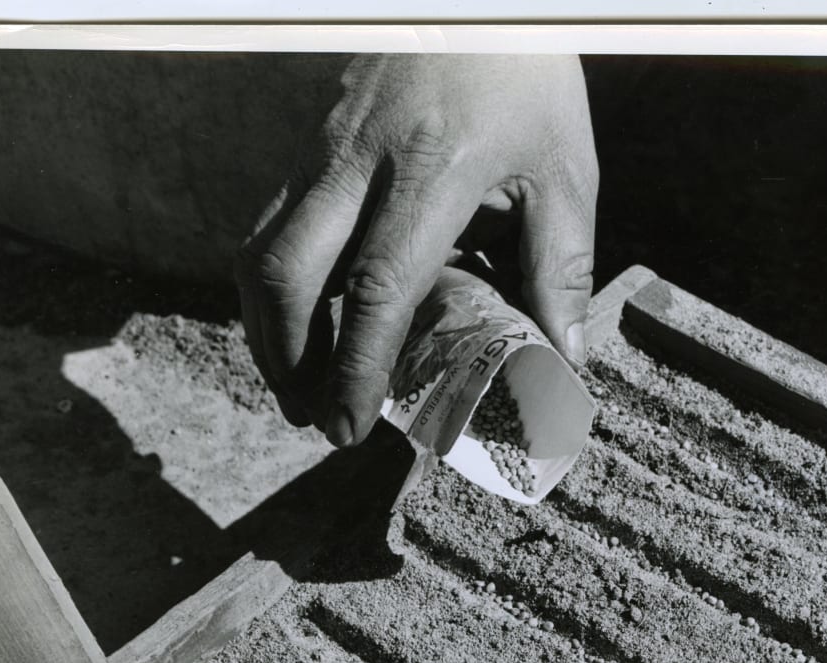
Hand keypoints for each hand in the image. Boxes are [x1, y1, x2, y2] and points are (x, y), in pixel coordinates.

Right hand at [236, 54, 597, 444]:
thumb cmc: (528, 76)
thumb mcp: (564, 171)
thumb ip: (562, 268)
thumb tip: (564, 359)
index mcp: (431, 174)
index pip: (376, 288)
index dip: (355, 366)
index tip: (349, 424)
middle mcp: (360, 161)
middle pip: (287, 273)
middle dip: (287, 360)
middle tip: (314, 419)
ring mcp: (325, 146)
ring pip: (262, 246)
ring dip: (268, 327)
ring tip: (298, 385)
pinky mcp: (314, 140)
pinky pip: (274, 220)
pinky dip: (276, 282)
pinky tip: (302, 320)